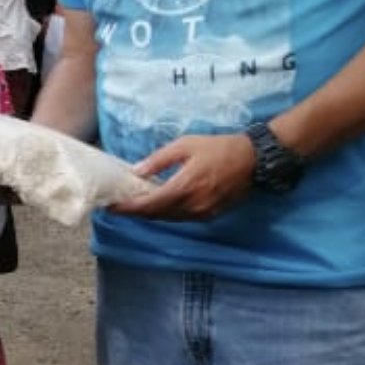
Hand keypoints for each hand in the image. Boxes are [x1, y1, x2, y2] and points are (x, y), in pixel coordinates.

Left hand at [111, 132, 255, 220]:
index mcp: (184, 187)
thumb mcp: (184, 145)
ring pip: (168, 219)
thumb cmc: (218, 148)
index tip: (110, 206)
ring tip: (134, 205)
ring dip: (150, 214)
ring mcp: (203, 213)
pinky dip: (167, 213)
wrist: (255, 159)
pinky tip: (158, 205)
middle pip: (156, 215)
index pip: (148, 205)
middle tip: (117, 205)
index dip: (127, 208)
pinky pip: (181, 218)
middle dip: (135, 212)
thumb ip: (158, 160)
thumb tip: (136, 172)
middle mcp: (192, 206)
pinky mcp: (210, 215)